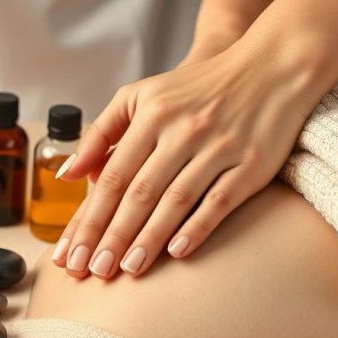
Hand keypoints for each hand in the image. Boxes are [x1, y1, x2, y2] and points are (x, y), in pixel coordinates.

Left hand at [52, 41, 326, 278]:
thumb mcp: (142, 95)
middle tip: (94, 271)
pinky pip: (220, 201)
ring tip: (128, 269)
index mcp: (152, 115)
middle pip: (139, 193)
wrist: (272, 67)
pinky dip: (198, 226)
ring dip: (149, 238)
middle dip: (113, 235)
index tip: (74, 252)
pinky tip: (177, 251)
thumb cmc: (197, 89)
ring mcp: (219, 147)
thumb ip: (101, 133)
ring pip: (175, 200)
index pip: (113, 175)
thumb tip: (66, 174)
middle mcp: (183, 131)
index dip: (90, 217)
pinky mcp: (252, 163)